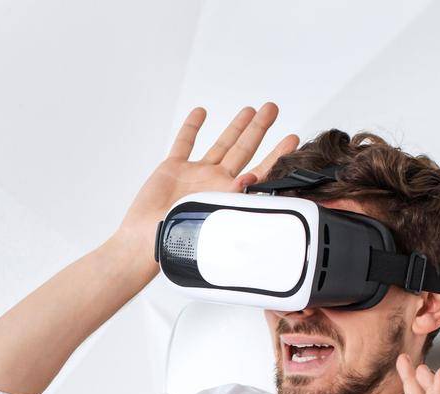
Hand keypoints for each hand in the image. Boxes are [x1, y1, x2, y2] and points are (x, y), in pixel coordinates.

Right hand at [114, 103, 298, 261]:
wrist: (146, 238)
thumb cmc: (180, 239)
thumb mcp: (213, 216)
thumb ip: (234, 196)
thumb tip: (252, 177)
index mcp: (231, 195)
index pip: (261, 171)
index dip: (278, 155)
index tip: (293, 139)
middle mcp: (217, 182)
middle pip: (245, 149)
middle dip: (260, 129)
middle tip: (273, 109)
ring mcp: (196, 174)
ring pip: (221, 144)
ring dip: (235, 127)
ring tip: (250, 110)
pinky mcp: (174, 169)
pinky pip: (184, 143)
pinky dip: (192, 127)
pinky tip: (201, 113)